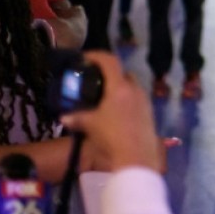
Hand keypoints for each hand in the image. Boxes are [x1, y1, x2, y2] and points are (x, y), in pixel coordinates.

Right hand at [60, 51, 162, 172]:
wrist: (136, 158)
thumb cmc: (112, 136)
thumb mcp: (90, 125)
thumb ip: (77, 118)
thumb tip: (64, 117)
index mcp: (120, 87)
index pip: (109, 61)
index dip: (96, 55)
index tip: (85, 58)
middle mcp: (135, 90)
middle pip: (123, 73)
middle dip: (110, 74)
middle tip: (96, 82)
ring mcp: (145, 102)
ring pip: (132, 87)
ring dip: (120, 89)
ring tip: (105, 100)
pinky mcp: (150, 114)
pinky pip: (137, 101)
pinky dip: (127, 102)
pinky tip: (117, 114)